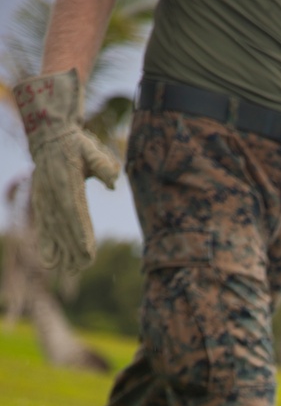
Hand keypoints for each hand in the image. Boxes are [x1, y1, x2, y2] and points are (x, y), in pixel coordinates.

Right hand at [14, 68, 119, 277]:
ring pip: (53, 231)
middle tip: (82, 269)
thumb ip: (102, 165)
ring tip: (69, 271)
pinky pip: (42, 226)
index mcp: (67, 183)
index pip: (76, 214)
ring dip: (61, 252)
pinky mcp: (41, 202)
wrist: (48, 133)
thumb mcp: (90, 149)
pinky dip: (45, 244)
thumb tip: (114, 179)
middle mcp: (53, 194)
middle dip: (73, 250)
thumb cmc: (75, 143)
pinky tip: (50, 262)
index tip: (88, 253)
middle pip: (64, 228)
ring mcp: (45, 199)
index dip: (81, 235)